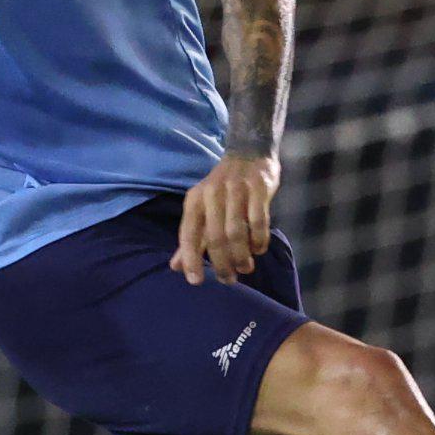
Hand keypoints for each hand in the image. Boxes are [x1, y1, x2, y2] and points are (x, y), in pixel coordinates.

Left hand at [173, 153, 279, 285]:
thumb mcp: (202, 209)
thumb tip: (176, 267)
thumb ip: (192, 239)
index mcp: (195, 200)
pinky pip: (259, 221)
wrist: (249, 152)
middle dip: (222, 263)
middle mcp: (212, 194)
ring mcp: (236, 190)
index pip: (188, 233)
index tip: (196, 281)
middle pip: (214, 237)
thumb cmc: (223, 189)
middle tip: (229, 279)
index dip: (190, 259)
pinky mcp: (259, 188)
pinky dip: (259, 240)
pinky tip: (259, 249)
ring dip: (241, 255)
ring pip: (237, 231)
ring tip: (245, 268)